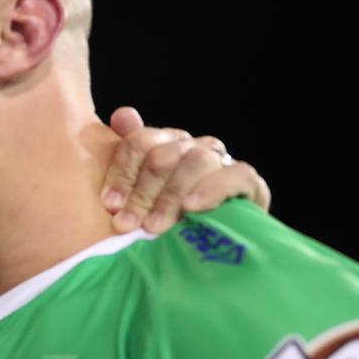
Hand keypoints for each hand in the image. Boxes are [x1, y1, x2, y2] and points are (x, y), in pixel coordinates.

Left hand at [102, 106, 270, 233]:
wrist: (216, 244)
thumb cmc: (168, 220)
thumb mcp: (142, 195)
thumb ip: (129, 157)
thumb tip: (122, 114)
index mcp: (164, 144)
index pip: (139, 142)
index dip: (122, 173)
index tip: (110, 205)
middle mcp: (192, 146)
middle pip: (163, 155)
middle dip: (142, 193)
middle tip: (126, 224)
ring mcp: (221, 162)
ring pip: (196, 161)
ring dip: (170, 196)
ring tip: (153, 227)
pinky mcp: (248, 182)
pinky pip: (235, 175)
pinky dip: (211, 190)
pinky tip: (192, 208)